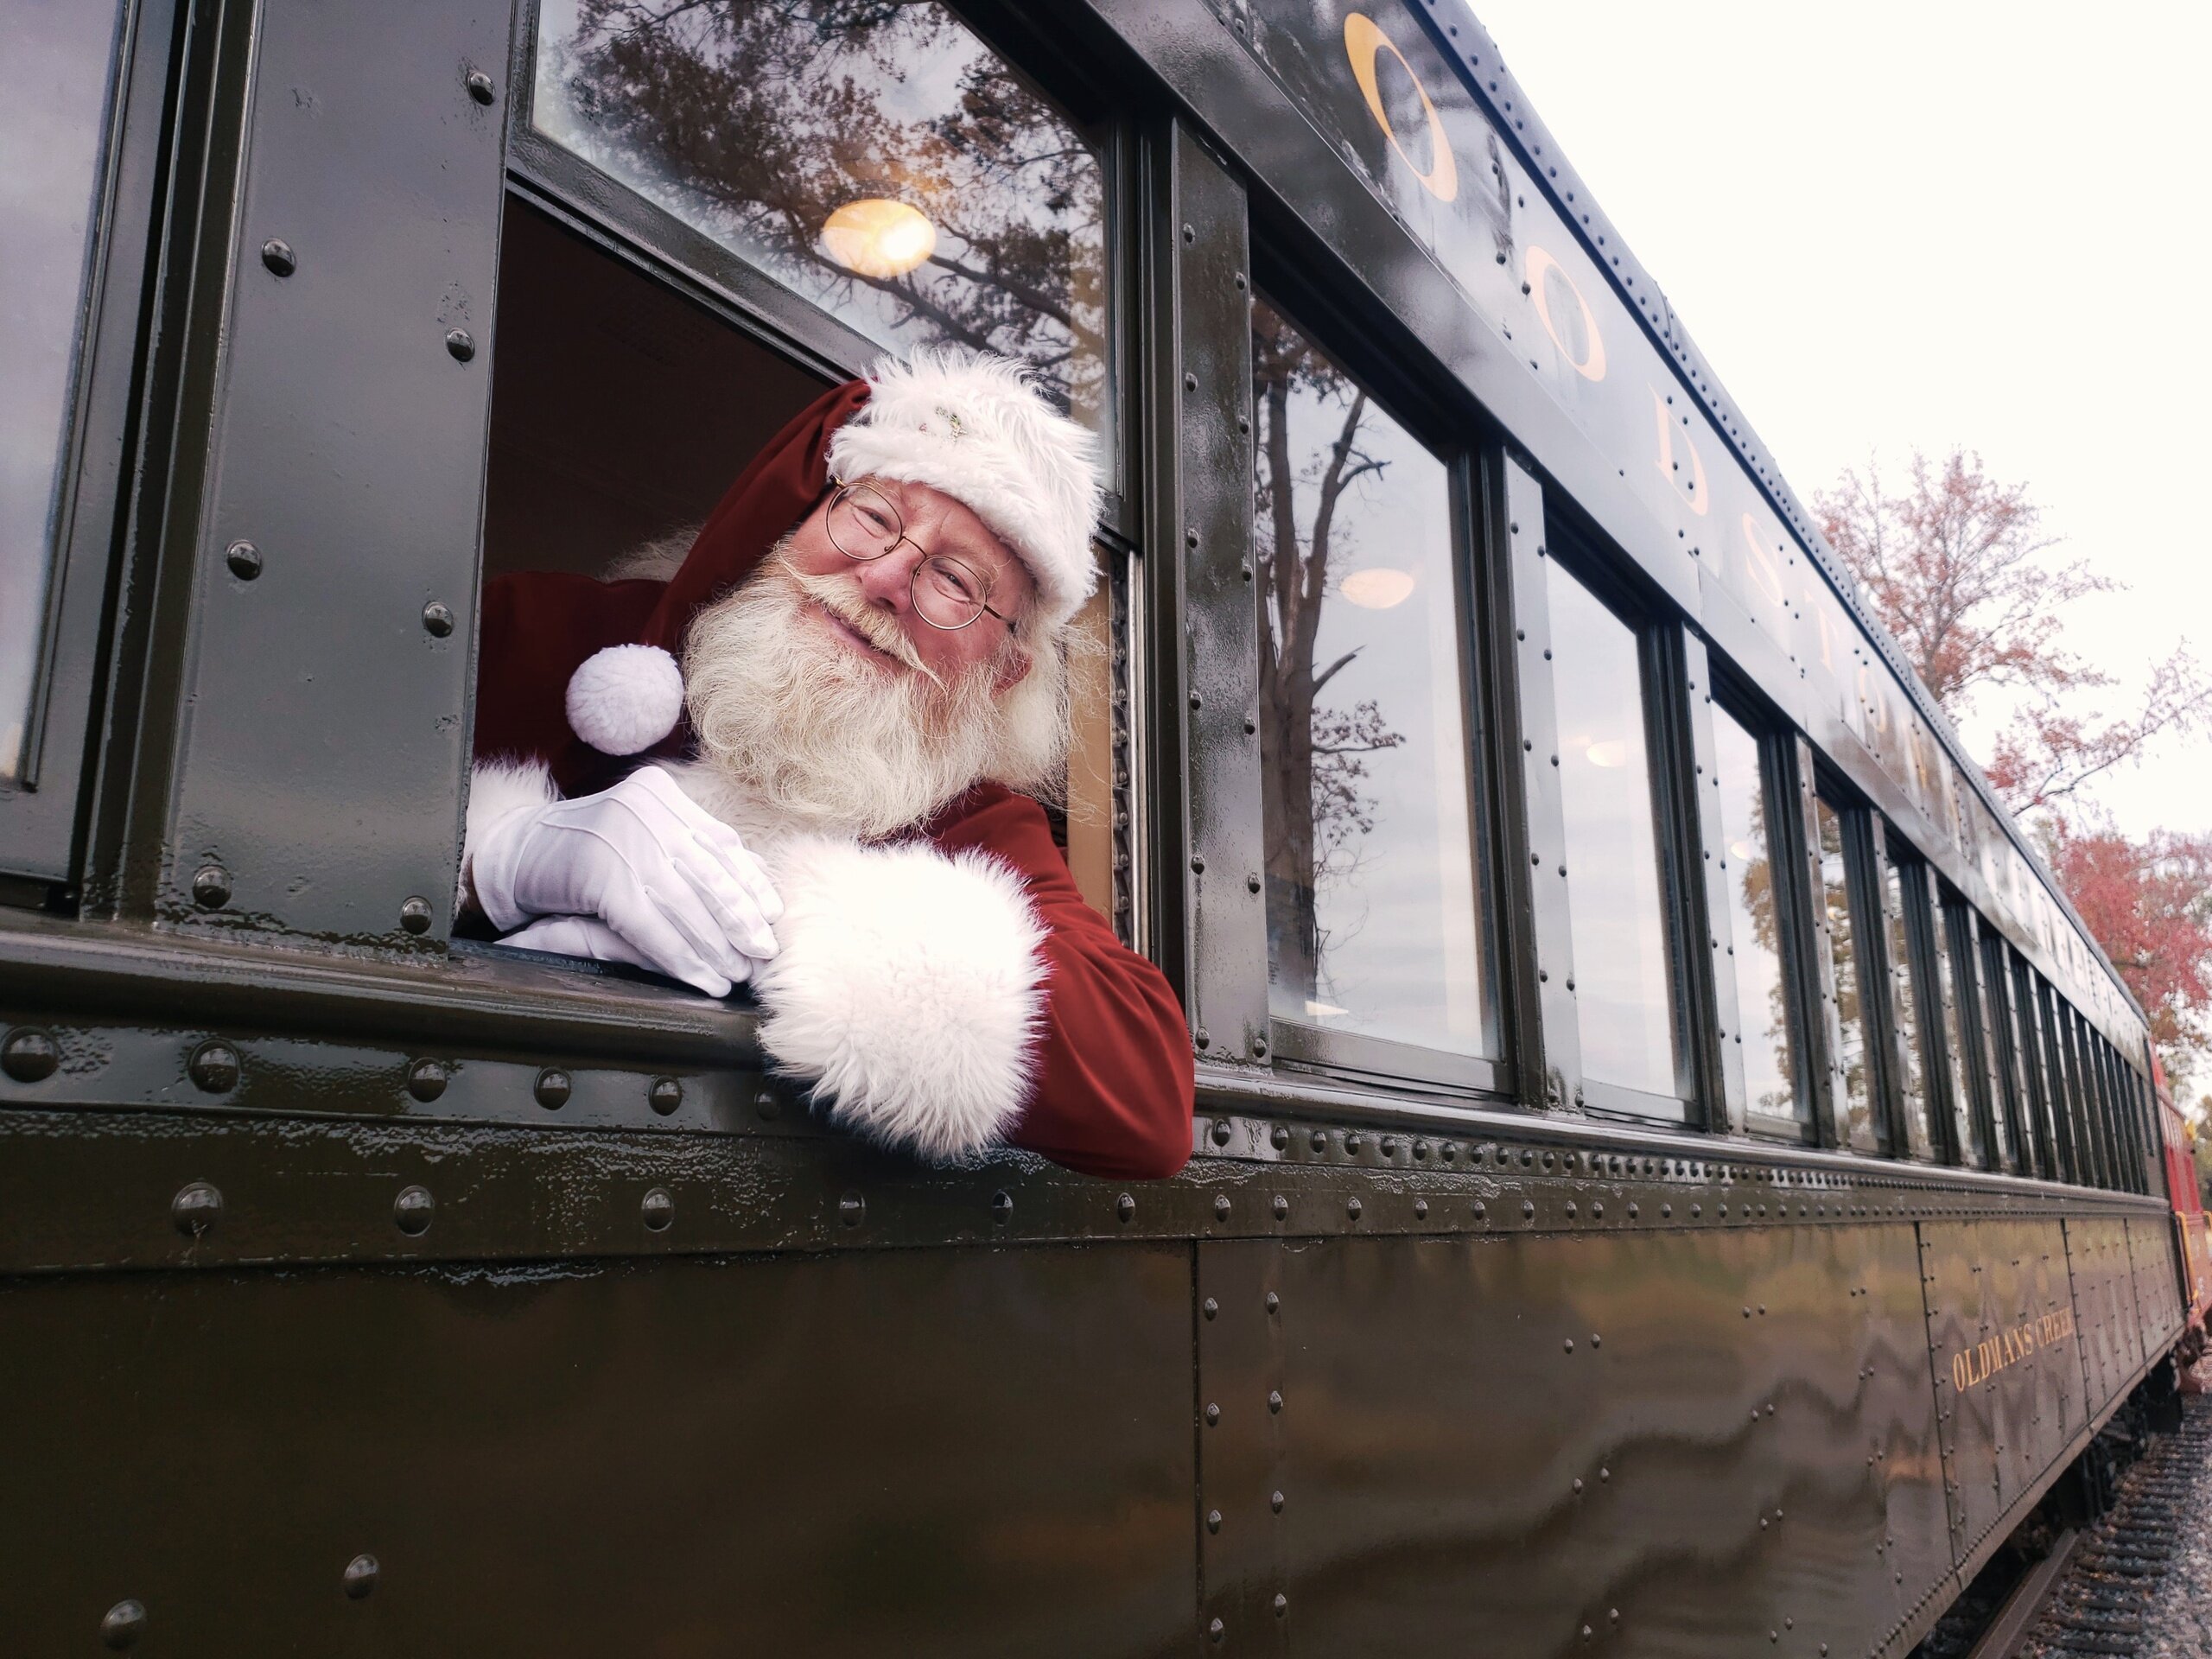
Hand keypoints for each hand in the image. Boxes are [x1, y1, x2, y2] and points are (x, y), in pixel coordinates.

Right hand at [470, 765, 780, 997]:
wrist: (515, 852)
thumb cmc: (585, 847)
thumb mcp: (639, 830)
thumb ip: (687, 842)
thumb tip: (753, 873)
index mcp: (658, 792)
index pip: (719, 841)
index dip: (750, 881)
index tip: (774, 914)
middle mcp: (644, 809)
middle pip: (708, 873)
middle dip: (741, 919)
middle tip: (765, 952)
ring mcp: (622, 840)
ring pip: (684, 904)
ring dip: (715, 947)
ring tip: (735, 974)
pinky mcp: (601, 876)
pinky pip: (652, 927)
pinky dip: (681, 958)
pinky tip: (701, 980)